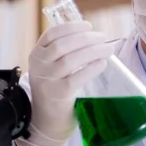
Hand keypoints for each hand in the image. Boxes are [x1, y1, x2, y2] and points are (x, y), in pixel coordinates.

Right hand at [15, 21, 115, 145]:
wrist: (45, 120)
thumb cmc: (53, 89)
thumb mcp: (50, 67)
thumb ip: (63, 52)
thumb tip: (91, 36)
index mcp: (37, 54)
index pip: (52, 34)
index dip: (71, 27)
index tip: (88, 25)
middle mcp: (39, 65)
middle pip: (63, 45)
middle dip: (86, 38)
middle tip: (103, 37)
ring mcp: (48, 80)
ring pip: (71, 59)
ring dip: (93, 51)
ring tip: (108, 49)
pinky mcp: (59, 93)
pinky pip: (77, 77)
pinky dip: (92, 68)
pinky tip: (102, 64)